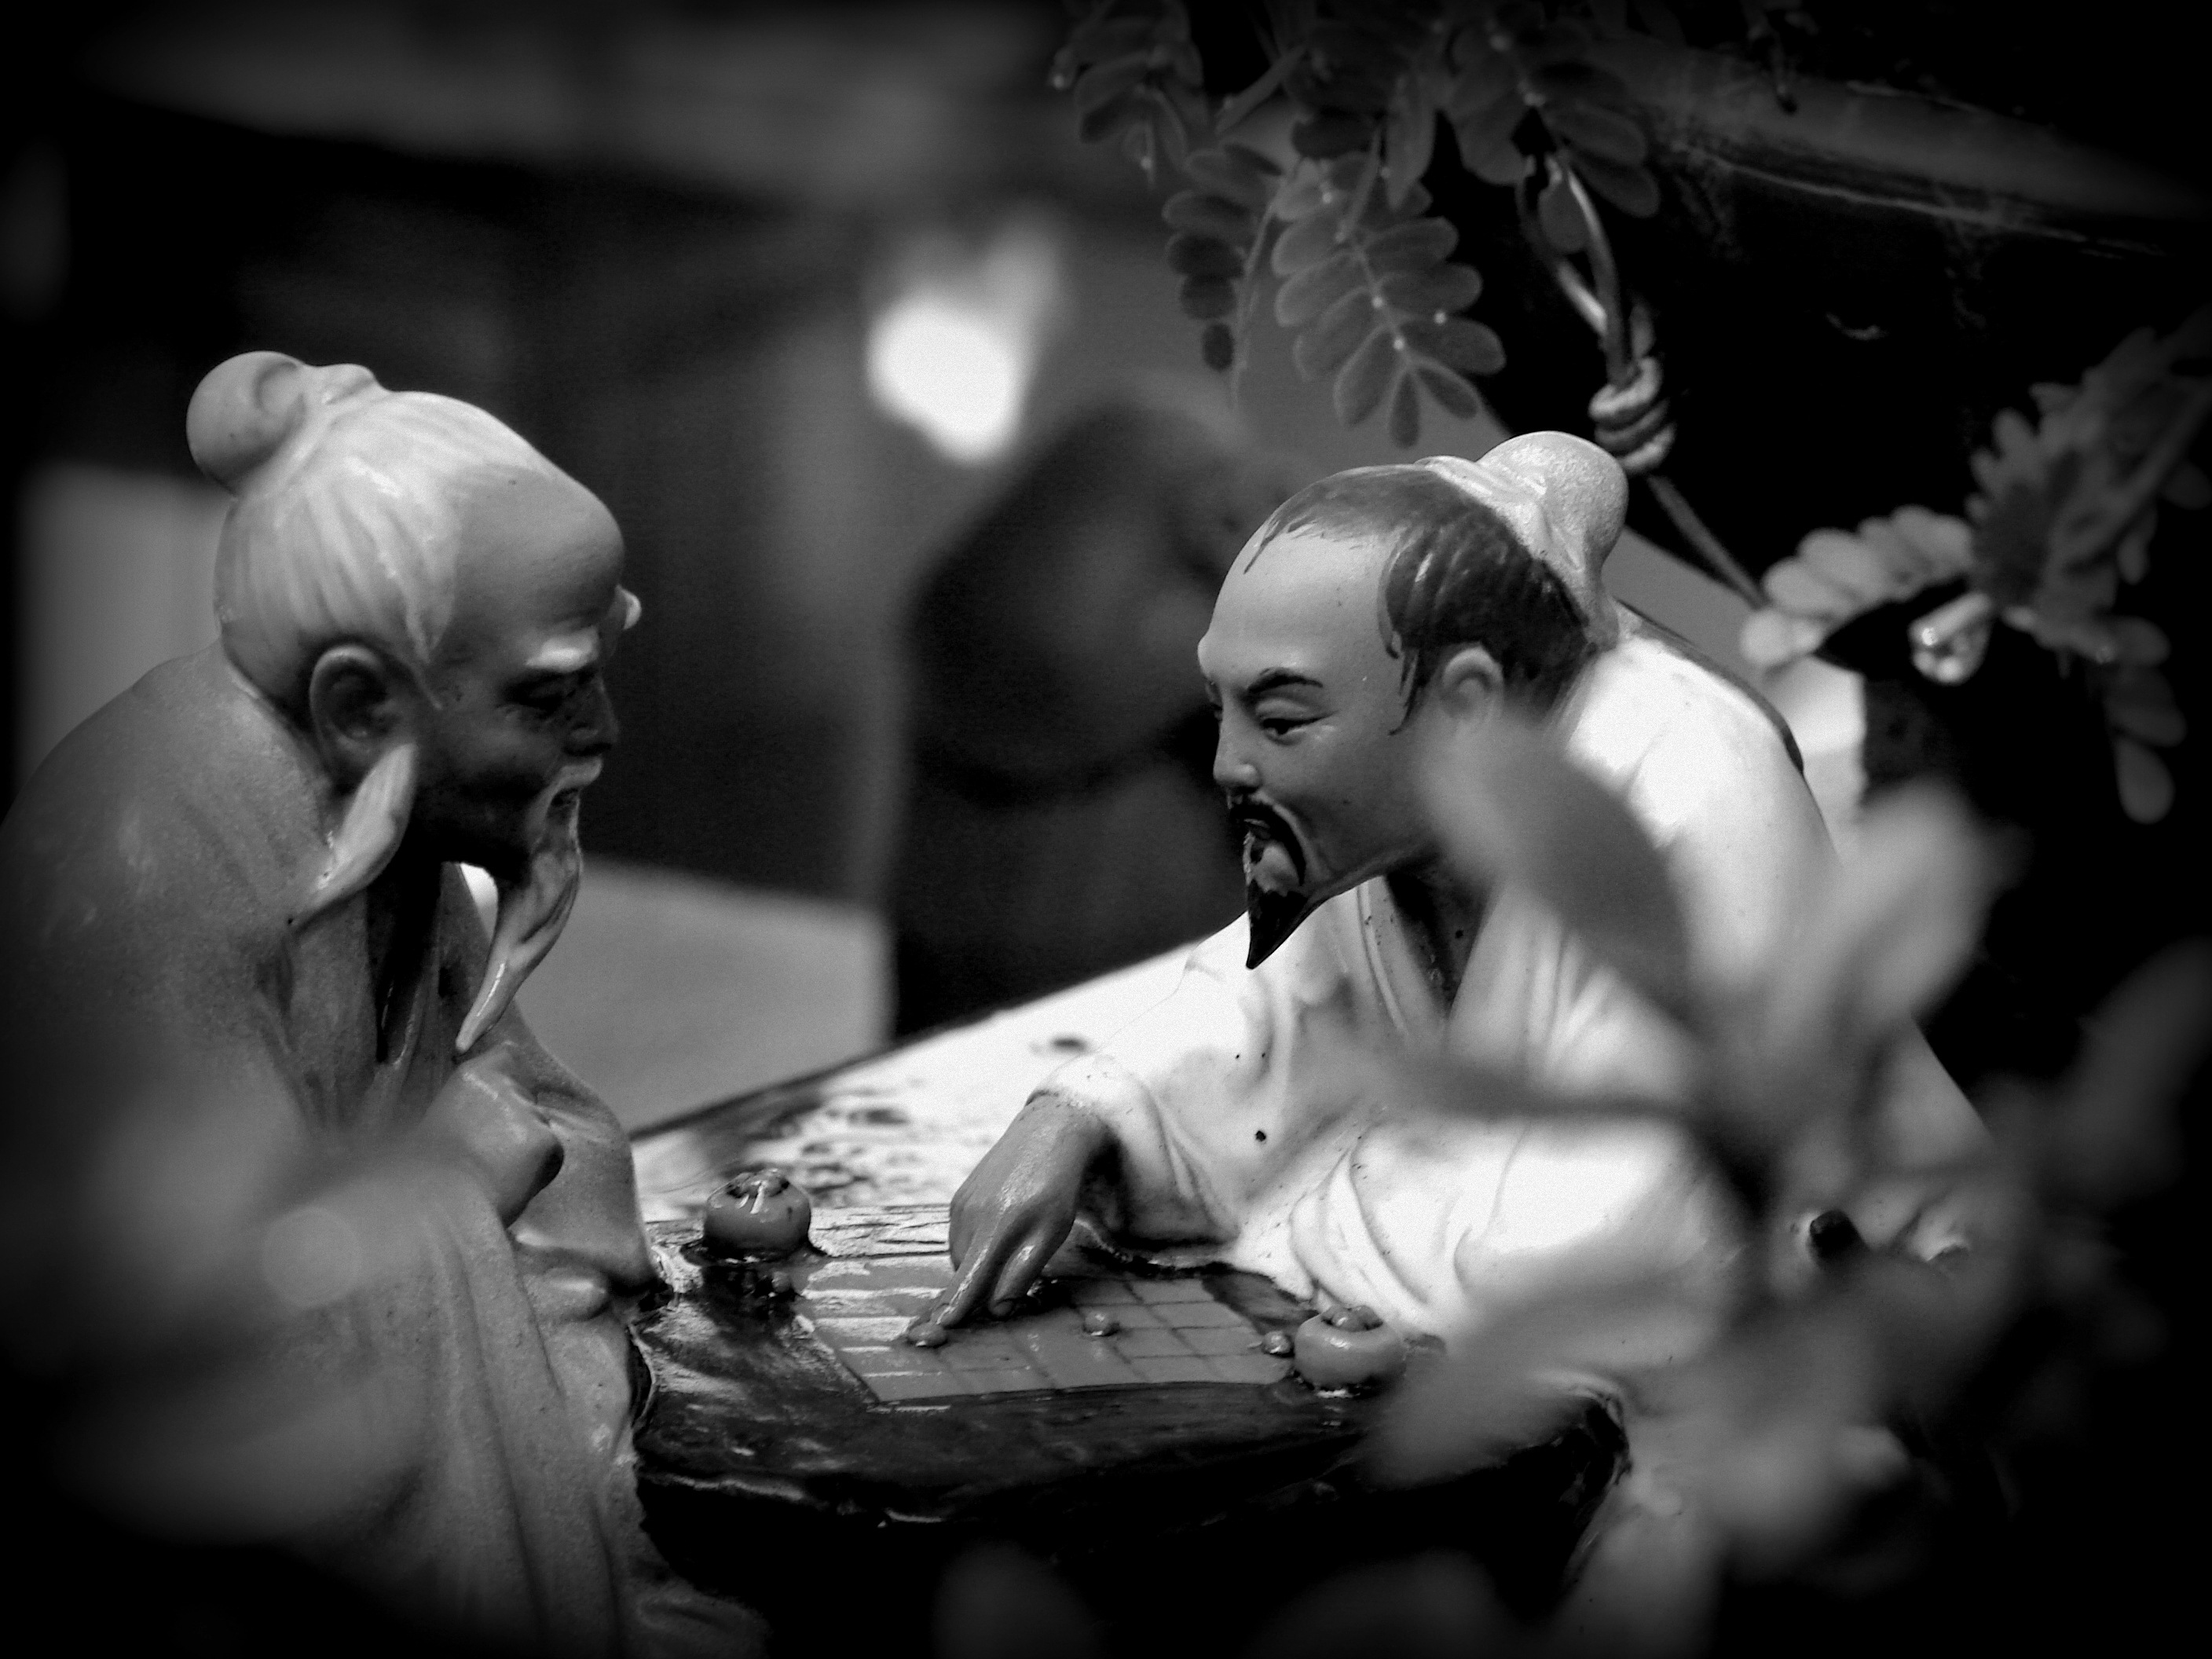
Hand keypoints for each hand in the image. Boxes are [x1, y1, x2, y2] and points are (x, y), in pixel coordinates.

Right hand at [422, 1044, 564, 1224]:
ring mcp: (530, 1114)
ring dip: (527, 1148)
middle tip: (494, 1153)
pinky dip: (538, 1171)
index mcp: (472, 1077)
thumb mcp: (437, 1123)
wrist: (439, 1205)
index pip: (509, 1055)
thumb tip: (480, 1115)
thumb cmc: (426, 1172)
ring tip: (495, 1174)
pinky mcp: (549, 1142)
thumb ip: (467, 1108)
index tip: (503, 1098)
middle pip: (529, 1097)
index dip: (511, 1077)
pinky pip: (551, 1155)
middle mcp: (505, 1088)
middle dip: (519, 1121)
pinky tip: (509, 1185)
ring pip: (540, 1128)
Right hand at [939, 1092, 1111, 1325]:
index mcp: (999, 1226)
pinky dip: (975, 1247)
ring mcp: (961, 1204)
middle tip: (997, 1298)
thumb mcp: (1052, 1233)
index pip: (970, 1279)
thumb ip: (1023, 1271)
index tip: (941, 1330)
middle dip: (974, 1291)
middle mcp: (972, 1215)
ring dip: (977, 1268)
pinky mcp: (958, 1197)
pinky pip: (960, 1236)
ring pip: (961, 1256)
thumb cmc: (1058, 1189)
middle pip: (964, 1273)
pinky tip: (998, 1233)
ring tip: (1008, 1252)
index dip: (956, 1307)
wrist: (1048, 1133)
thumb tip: (998, 1309)